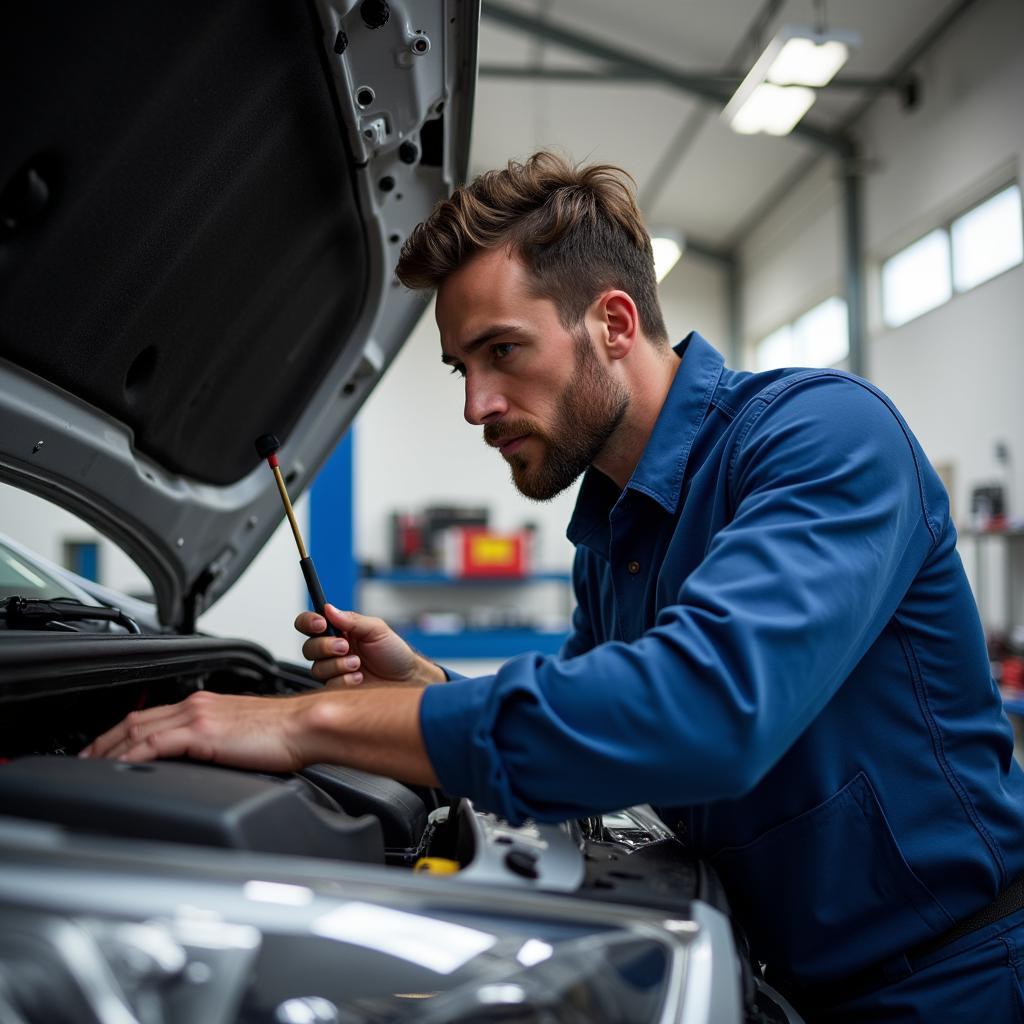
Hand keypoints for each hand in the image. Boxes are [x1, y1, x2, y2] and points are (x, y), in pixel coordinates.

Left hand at [78, 690, 316, 769]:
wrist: (307, 726)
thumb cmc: (287, 734)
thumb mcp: (243, 736)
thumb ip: (218, 743)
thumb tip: (205, 763)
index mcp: (206, 705)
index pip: (151, 716)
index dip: (120, 734)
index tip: (105, 750)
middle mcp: (197, 705)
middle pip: (135, 720)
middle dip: (103, 741)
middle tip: (82, 761)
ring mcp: (198, 716)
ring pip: (138, 731)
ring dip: (108, 750)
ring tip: (90, 767)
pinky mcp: (202, 731)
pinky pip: (154, 744)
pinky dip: (131, 756)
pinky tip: (119, 768)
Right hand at [294, 604, 444, 687]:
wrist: (406, 678)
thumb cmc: (393, 652)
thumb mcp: (377, 629)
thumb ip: (352, 620)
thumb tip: (329, 609)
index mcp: (338, 631)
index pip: (310, 623)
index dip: (309, 622)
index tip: (321, 624)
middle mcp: (332, 650)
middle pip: (308, 647)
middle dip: (326, 646)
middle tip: (345, 647)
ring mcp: (334, 669)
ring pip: (317, 668)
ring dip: (338, 665)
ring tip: (358, 664)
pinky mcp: (338, 687)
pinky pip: (328, 685)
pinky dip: (344, 680)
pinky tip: (359, 678)